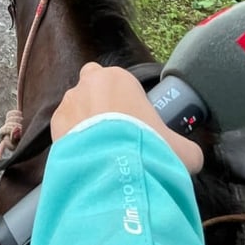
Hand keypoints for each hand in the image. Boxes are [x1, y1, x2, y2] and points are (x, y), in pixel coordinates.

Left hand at [51, 62, 204, 173]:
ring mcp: (68, 103)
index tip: (133, 123)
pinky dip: (72, 139)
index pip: (120, 81)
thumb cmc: (148, 145)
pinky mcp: (54, 125)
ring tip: (99, 150)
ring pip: (76, 108)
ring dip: (84, 123)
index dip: (127, 100)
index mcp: (119, 78)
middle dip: (98, 102)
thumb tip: (191, 157)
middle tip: (112, 131)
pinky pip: (64, 128)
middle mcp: (89, 83)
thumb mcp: (182, 149)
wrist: (112, 166)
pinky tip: (86, 157)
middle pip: (91, 86)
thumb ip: (186, 148)